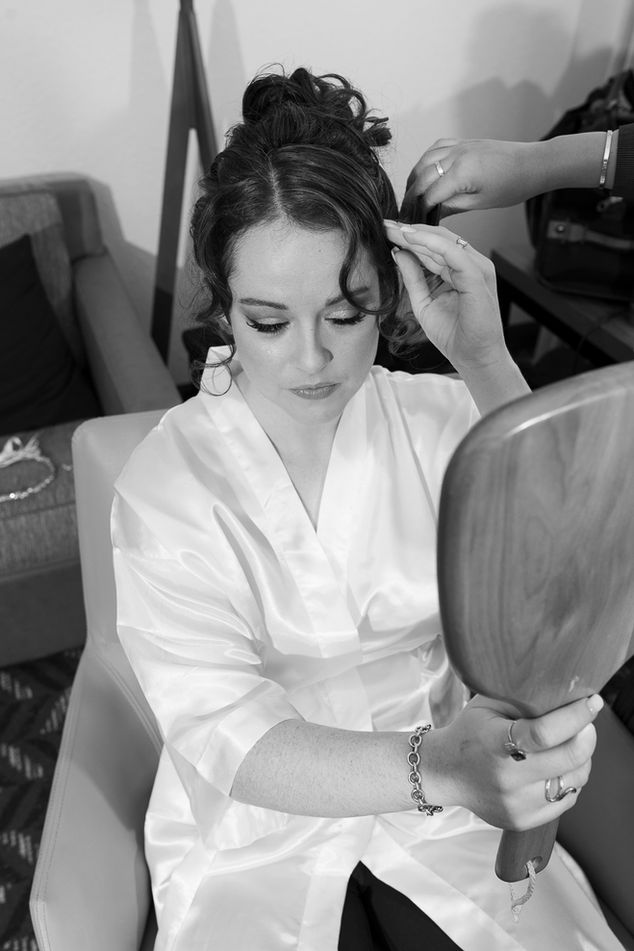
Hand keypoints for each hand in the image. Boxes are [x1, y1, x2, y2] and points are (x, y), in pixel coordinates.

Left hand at [385, 220, 505, 373]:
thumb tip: (397, 253)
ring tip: (393, 229)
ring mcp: (477, 268)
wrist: (474, 358)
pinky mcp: (477, 276)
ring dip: (418, 234)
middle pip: (439, 239)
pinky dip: (432, 244)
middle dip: (410, 231)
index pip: (434, 247)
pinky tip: (411, 239)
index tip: (386, 232)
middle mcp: (470, 265)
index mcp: (459, 271)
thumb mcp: (424, 302)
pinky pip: (453, 253)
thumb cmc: (454, 335)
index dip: (409, 239)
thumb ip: (413, 277)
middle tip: (385, 224)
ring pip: (446, 241)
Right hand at [400, 138, 542, 220]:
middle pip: (422, 175)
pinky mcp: (464, 142)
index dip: (420, 208)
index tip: (414, 219)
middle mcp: (457, 155)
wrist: (533, 164)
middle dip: (412, 194)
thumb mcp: (480, 203)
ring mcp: (460, 145)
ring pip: (425, 159)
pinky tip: (425, 171)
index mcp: (462, 172)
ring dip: (415, 175)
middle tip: (407, 209)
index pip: (430, 193)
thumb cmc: (513, 185)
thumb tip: (432, 213)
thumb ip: (452, 206)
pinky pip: (437, 147)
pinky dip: (427, 159)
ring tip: (411, 192)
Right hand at [423, 694, 602, 830]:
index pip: (544, 733)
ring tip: (571, 745)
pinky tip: (558, 767)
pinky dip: (569, 781)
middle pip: (567, 759)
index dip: (575, 717)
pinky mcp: (523, 820)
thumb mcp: (487, 704)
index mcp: (494, 743)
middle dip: (586, 737)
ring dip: (581, 760)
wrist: (446, 772)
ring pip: (573, 781)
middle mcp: (506, 778)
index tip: (592, 703)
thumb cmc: (470, 731)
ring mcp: (515, 803)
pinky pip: (566, 800)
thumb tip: (564, 694)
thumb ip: (521, 699)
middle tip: (586, 724)